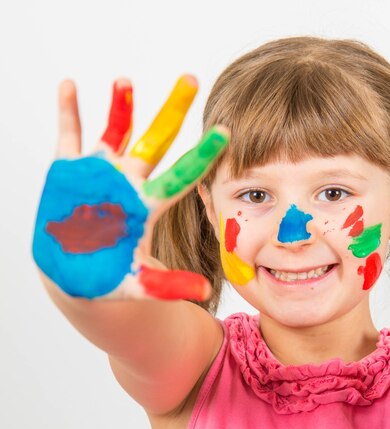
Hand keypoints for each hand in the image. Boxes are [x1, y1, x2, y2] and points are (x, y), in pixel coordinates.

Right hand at [32, 76, 228, 300]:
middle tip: (192, 78)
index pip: (183, 175)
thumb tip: (204, 294)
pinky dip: (70, 112)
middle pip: (157, 140)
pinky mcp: (69, 172)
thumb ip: (168, 285)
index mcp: (150, 205)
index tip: (225, 132)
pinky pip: (70, 135)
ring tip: (126, 80)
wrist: (75, 275)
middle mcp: (130, 181)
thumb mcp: (140, 284)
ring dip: (122, 106)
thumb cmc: (112, 280)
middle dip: (173, 110)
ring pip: (116, 131)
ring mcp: (101, 173)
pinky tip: (71, 86)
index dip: (202, 154)